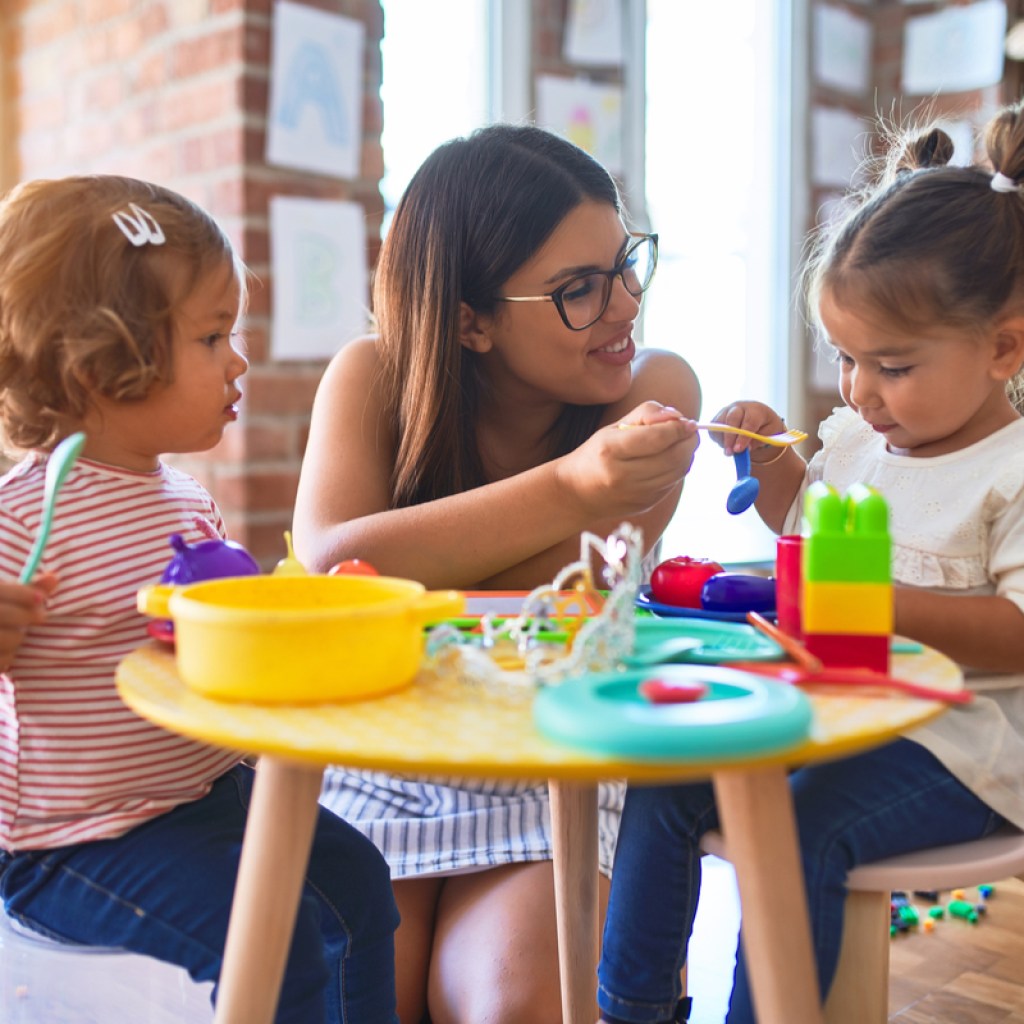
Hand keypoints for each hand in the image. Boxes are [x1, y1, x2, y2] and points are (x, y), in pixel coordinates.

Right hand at [0, 573, 57, 670]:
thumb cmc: (1, 613)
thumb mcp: (7, 599)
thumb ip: (28, 589)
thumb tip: (54, 577)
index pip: (0, 591)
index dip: (21, 593)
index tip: (41, 598)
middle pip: (2, 613)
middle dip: (25, 615)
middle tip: (41, 617)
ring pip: (5, 638)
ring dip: (17, 637)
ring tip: (17, 634)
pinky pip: (2, 660)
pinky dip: (8, 656)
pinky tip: (7, 649)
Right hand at [557, 401, 699, 520]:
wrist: (577, 492)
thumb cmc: (597, 454)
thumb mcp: (613, 428)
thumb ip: (645, 413)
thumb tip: (677, 415)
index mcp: (610, 450)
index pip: (656, 438)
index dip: (678, 428)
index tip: (687, 421)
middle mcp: (622, 475)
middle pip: (673, 457)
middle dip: (689, 441)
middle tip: (690, 431)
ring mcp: (635, 494)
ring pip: (678, 472)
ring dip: (688, 455)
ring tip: (682, 443)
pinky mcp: (645, 504)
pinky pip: (672, 484)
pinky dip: (678, 469)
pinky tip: (670, 460)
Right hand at [708, 401, 788, 455]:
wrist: (758, 415)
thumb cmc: (765, 425)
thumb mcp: (770, 433)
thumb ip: (758, 440)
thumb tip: (746, 448)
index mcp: (756, 409)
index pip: (749, 421)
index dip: (743, 437)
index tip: (738, 450)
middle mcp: (740, 406)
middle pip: (731, 418)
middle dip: (729, 437)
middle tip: (729, 453)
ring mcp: (727, 410)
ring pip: (719, 422)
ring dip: (722, 439)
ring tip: (728, 450)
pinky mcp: (718, 416)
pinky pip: (713, 427)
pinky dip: (717, 438)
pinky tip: (725, 444)